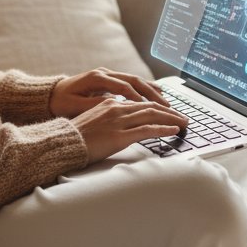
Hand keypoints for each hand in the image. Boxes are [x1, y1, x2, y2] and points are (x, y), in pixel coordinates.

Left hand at [50, 67, 170, 117]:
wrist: (50, 95)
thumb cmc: (61, 102)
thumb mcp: (75, 106)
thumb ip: (95, 106)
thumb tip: (115, 106)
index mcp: (97, 78)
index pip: (124, 87)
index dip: (139, 98)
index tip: (151, 109)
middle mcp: (105, 73)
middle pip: (134, 81)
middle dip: (152, 95)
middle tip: (168, 108)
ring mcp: (108, 75)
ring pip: (135, 80)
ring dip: (152, 91)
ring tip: (167, 103)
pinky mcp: (109, 80)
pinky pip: (131, 83)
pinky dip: (145, 89)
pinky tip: (156, 95)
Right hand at [50, 68, 184, 163]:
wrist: (62, 144)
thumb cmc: (74, 137)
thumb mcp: (92, 121)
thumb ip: (108, 117)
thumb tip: (122, 121)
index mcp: (110, 103)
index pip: (140, 102)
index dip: (157, 106)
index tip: (169, 111)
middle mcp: (116, 108)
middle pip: (150, 107)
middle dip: (169, 112)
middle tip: (183, 117)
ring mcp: (119, 121)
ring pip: (152, 115)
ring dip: (171, 119)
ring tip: (184, 123)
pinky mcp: (120, 136)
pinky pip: (147, 130)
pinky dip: (163, 129)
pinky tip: (173, 131)